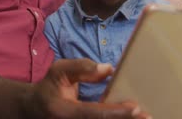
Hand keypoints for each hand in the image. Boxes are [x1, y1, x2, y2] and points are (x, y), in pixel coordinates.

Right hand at [26, 58, 149, 118]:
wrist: (33, 110)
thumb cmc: (49, 87)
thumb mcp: (59, 70)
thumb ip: (81, 68)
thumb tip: (108, 69)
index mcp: (63, 111)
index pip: (93, 113)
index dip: (115, 112)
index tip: (135, 108)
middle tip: (148, 117)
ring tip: (145, 118)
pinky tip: (132, 117)